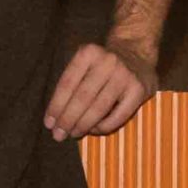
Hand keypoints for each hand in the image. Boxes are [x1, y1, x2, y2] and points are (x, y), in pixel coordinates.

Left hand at [44, 41, 159, 140]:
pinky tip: (94, 130)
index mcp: (89, 53)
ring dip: (83, 125)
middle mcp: (107, 62)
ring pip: (99, 108)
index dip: (56, 106)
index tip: (48, 123)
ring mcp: (125, 75)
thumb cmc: (102, 65)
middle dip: (67, 120)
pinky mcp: (139, 90)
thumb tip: (55, 118)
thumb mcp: (84, 63)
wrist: (137, 52)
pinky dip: (103, 127)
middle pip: (82, 97)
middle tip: (58, 135)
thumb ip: (72, 83)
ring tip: (74, 134)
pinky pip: (117, 116)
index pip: (67, 83)